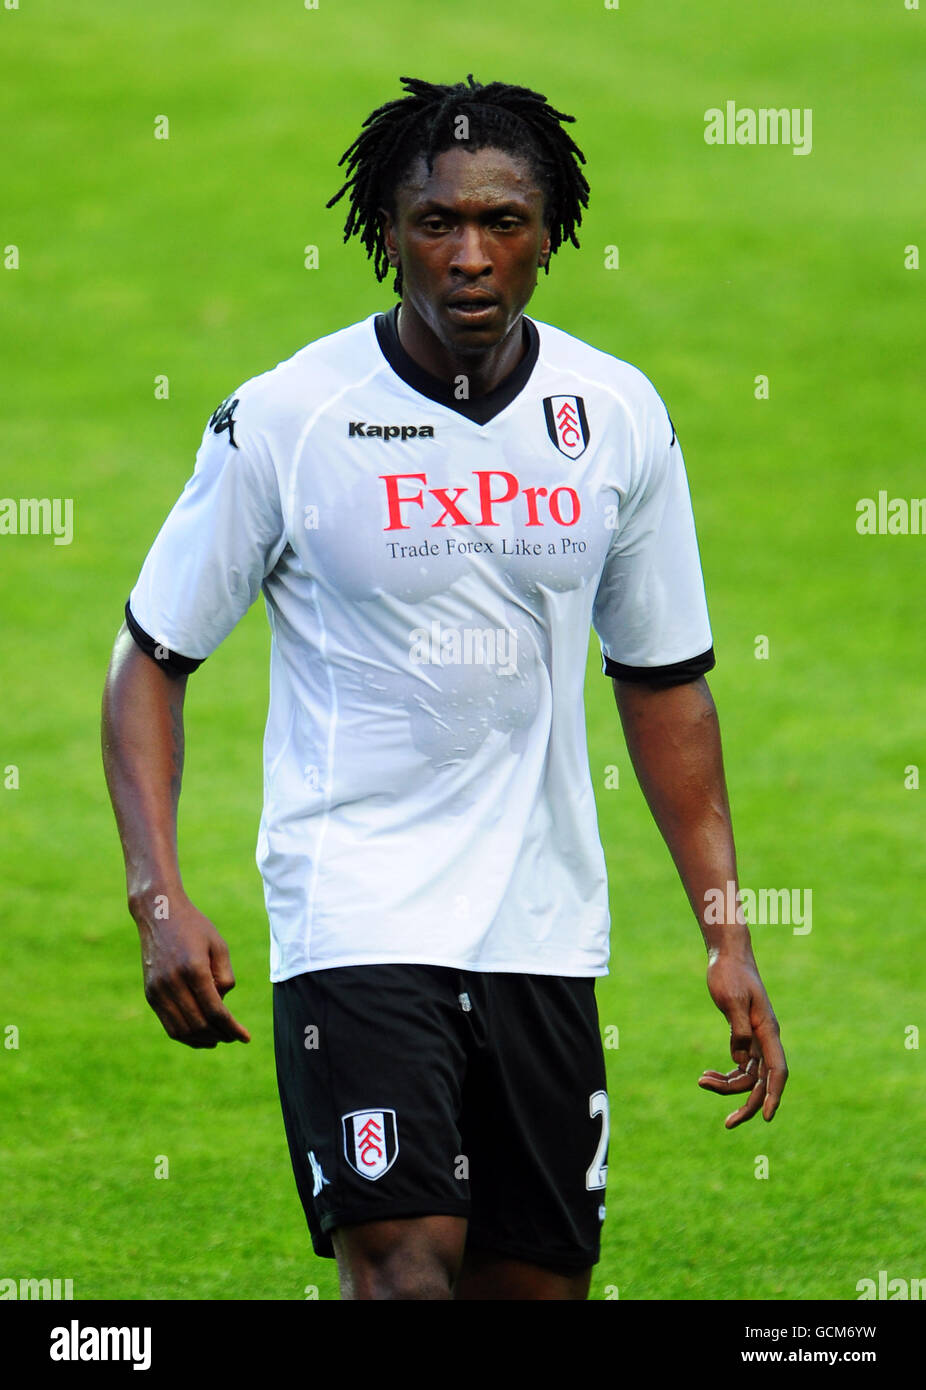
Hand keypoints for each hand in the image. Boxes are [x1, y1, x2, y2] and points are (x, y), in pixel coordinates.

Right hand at [134, 894, 250, 1048]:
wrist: (159, 914)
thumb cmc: (195, 928)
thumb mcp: (219, 946)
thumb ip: (225, 977)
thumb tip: (222, 1006)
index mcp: (193, 969)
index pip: (215, 1011)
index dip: (232, 1028)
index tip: (245, 1038)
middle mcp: (172, 983)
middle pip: (199, 1024)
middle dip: (220, 1035)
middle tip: (233, 1036)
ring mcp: (158, 990)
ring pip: (181, 1030)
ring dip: (202, 1040)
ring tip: (218, 1039)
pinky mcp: (150, 994)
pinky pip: (168, 1024)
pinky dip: (185, 1035)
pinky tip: (200, 1035)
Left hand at [698, 951, 786, 1126]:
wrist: (727, 957)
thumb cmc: (730, 974)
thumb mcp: (731, 999)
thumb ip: (738, 1029)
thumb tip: (740, 1059)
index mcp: (768, 1030)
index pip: (777, 1070)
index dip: (774, 1095)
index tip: (766, 1117)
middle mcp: (766, 1039)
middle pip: (763, 1082)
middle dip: (747, 1104)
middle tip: (727, 1124)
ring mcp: (757, 1040)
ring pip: (749, 1077)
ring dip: (728, 1086)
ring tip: (702, 1081)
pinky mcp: (745, 1038)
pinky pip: (740, 1066)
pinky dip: (726, 1075)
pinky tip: (707, 1076)